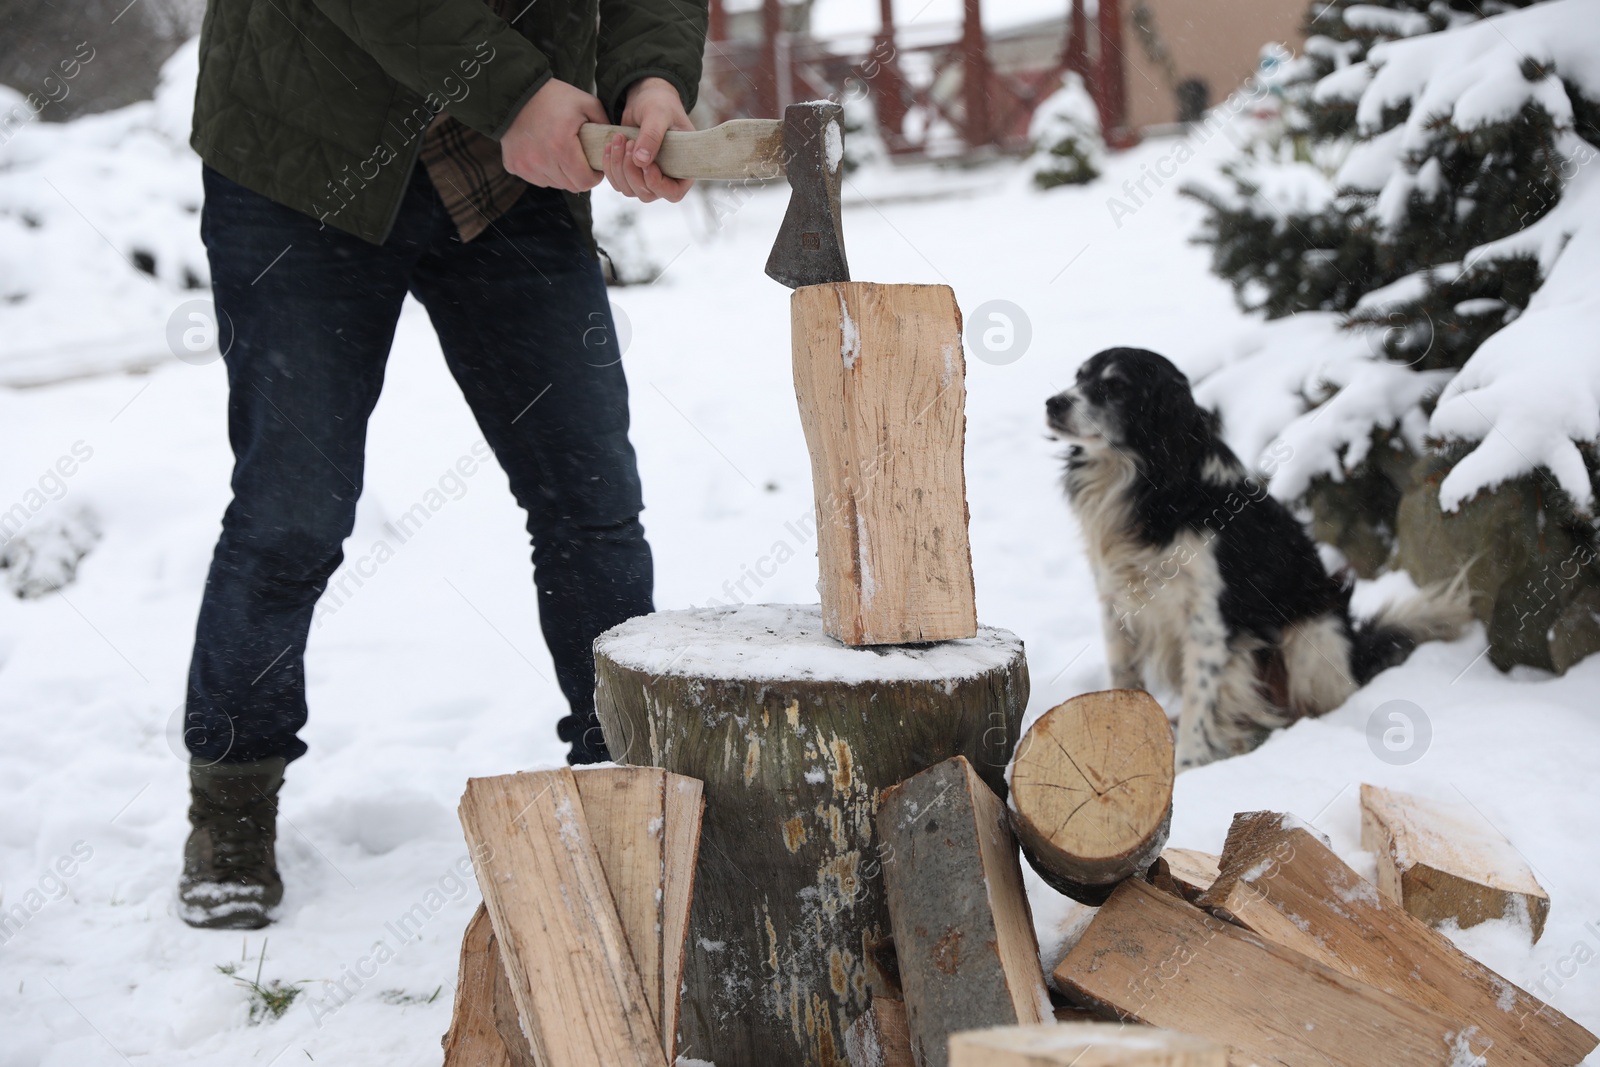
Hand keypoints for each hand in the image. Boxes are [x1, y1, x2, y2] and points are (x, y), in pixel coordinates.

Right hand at [502, 78, 607, 190]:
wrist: (517, 91)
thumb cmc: (554, 96)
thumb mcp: (586, 104)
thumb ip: (605, 125)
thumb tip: (616, 144)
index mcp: (562, 147)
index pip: (585, 182)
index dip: (594, 177)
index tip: (594, 166)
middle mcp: (542, 161)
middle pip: (571, 185)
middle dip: (579, 175)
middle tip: (580, 159)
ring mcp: (526, 166)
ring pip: (554, 183)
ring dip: (562, 174)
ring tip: (561, 153)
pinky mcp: (514, 166)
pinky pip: (537, 178)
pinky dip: (544, 171)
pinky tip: (544, 152)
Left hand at [602, 76, 694, 202]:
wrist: (646, 99)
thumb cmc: (660, 104)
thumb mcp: (658, 115)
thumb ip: (652, 136)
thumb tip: (641, 161)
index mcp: (684, 168)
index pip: (673, 193)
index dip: (657, 183)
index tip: (645, 162)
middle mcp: (667, 178)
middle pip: (647, 194)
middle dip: (632, 171)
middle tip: (628, 142)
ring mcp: (648, 178)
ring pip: (629, 190)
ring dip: (618, 167)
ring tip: (619, 139)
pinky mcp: (632, 173)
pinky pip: (617, 182)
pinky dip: (610, 167)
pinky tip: (609, 146)